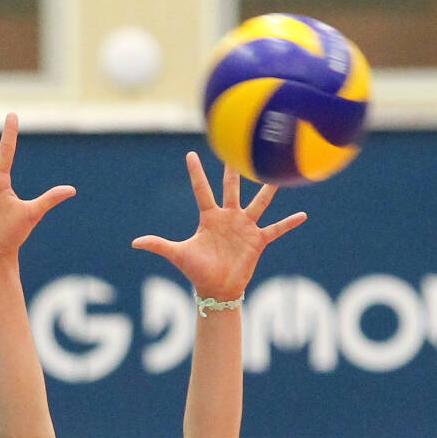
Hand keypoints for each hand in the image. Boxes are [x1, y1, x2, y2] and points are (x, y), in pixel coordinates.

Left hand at [132, 153, 305, 302]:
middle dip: (234, 170)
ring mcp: (245, 227)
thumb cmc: (197, 271)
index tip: (190, 154)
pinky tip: (303, 215)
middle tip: (239, 147)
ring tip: (279, 173)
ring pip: (259, 203)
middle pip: (232, 188)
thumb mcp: (178, 255)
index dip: (196, 173)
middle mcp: (228, 217)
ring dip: (268, 190)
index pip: (201, 190)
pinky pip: (276, 229)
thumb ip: (158, 245)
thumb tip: (134, 242)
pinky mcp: (258, 240)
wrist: (217, 290)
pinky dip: (288, 223)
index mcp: (209, 218)